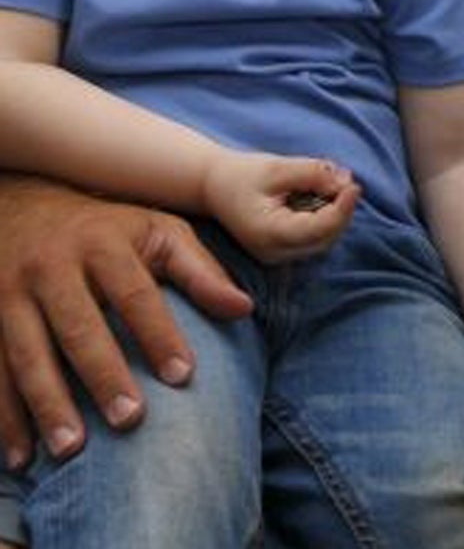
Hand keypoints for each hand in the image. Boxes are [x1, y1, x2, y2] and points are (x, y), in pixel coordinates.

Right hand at [0, 174, 251, 467]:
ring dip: (46, 405)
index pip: (134, 293)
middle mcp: (52, 268)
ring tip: (71, 449)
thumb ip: (200, 271)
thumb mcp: (157, 232)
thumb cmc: (106, 228)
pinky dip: (5, 417)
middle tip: (129, 419)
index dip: (159, 334)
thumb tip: (243, 309)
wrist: (21, 205)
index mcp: (102, 244)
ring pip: (27, 354)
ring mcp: (10, 296)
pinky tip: (19, 455)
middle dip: (102, 375)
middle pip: (78, 327)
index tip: (182, 376)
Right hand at [201, 154, 359, 263]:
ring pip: (325, 239)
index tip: (354, 185)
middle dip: (342, 210)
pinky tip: (321, 194)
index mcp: (268, 234)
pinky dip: (326, 216)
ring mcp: (279, 255)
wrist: (215, 187)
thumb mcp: (278, 167)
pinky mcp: (285, 250)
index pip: (318, 229)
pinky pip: (317, 237)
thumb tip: (345, 182)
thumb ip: (313, 174)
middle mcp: (274, 252)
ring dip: (336, 213)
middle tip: (345, 180)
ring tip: (331, 182)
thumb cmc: (243, 175)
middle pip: (327, 237)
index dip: (342, 208)